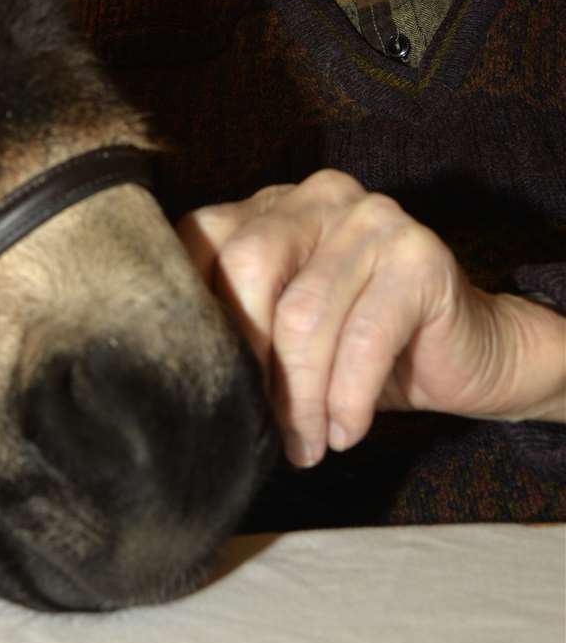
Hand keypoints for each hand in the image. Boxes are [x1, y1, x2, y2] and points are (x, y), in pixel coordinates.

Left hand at [178, 170, 565, 467]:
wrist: (469, 354)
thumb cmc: (358, 350)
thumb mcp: (284, 333)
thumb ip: (237, 327)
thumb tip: (172, 377)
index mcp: (269, 205)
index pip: (202, 244)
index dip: (195, 321)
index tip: (201, 385)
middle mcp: (316, 197)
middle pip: (247, 269)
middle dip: (246, 361)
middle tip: (255, 429)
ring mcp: (371, 217)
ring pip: (304, 314)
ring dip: (299, 398)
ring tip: (304, 445)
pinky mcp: (419, 255)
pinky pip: (364, 338)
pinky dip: (347, 399)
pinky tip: (344, 432)